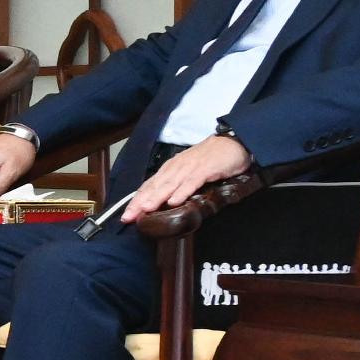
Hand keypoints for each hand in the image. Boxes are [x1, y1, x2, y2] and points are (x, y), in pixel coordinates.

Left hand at [110, 133, 250, 226]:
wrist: (233, 143)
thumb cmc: (211, 159)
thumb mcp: (190, 172)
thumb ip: (178, 184)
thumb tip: (166, 202)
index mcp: (171, 169)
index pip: (149, 186)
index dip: (137, 200)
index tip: (126, 215)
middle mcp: (176, 167)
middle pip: (154, 187)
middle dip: (140, 202)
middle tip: (128, 216)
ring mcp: (189, 168)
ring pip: (169, 184)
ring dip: (156, 198)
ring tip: (145, 210)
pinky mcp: (205, 169)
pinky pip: (191, 182)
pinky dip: (181, 192)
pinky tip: (173, 201)